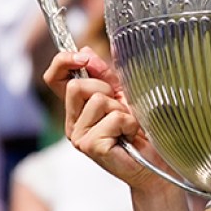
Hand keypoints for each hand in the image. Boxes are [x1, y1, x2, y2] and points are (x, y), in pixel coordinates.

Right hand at [43, 49, 173, 192]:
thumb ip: (104, 74)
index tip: (83, 57)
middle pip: (76, 86)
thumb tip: (86, 51)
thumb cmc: (140, 129)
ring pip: (97, 100)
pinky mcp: (91, 147)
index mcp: (76, 109)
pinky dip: (128, 122)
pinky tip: (129, 136)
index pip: (54, 78)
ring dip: (121, 108)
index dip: (63, 62)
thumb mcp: (122, 94)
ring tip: (127, 125)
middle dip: (105, 89)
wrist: (155, 160)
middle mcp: (72, 123)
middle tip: (120, 107)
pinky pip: (113, 118)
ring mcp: (79, 137)